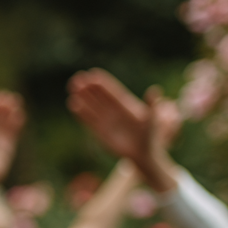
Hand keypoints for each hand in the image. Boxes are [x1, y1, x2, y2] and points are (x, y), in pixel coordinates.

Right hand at [67, 69, 177, 191]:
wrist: (142, 153)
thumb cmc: (150, 135)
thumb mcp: (153, 119)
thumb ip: (152, 105)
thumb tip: (155, 90)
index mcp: (126, 104)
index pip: (113, 91)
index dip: (103, 82)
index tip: (93, 74)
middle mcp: (114, 110)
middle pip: (99, 96)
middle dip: (89, 87)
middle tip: (78, 78)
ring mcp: (106, 120)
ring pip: (92, 105)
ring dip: (83, 96)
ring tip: (72, 87)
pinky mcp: (100, 131)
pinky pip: (88, 120)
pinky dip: (81, 113)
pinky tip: (73, 104)